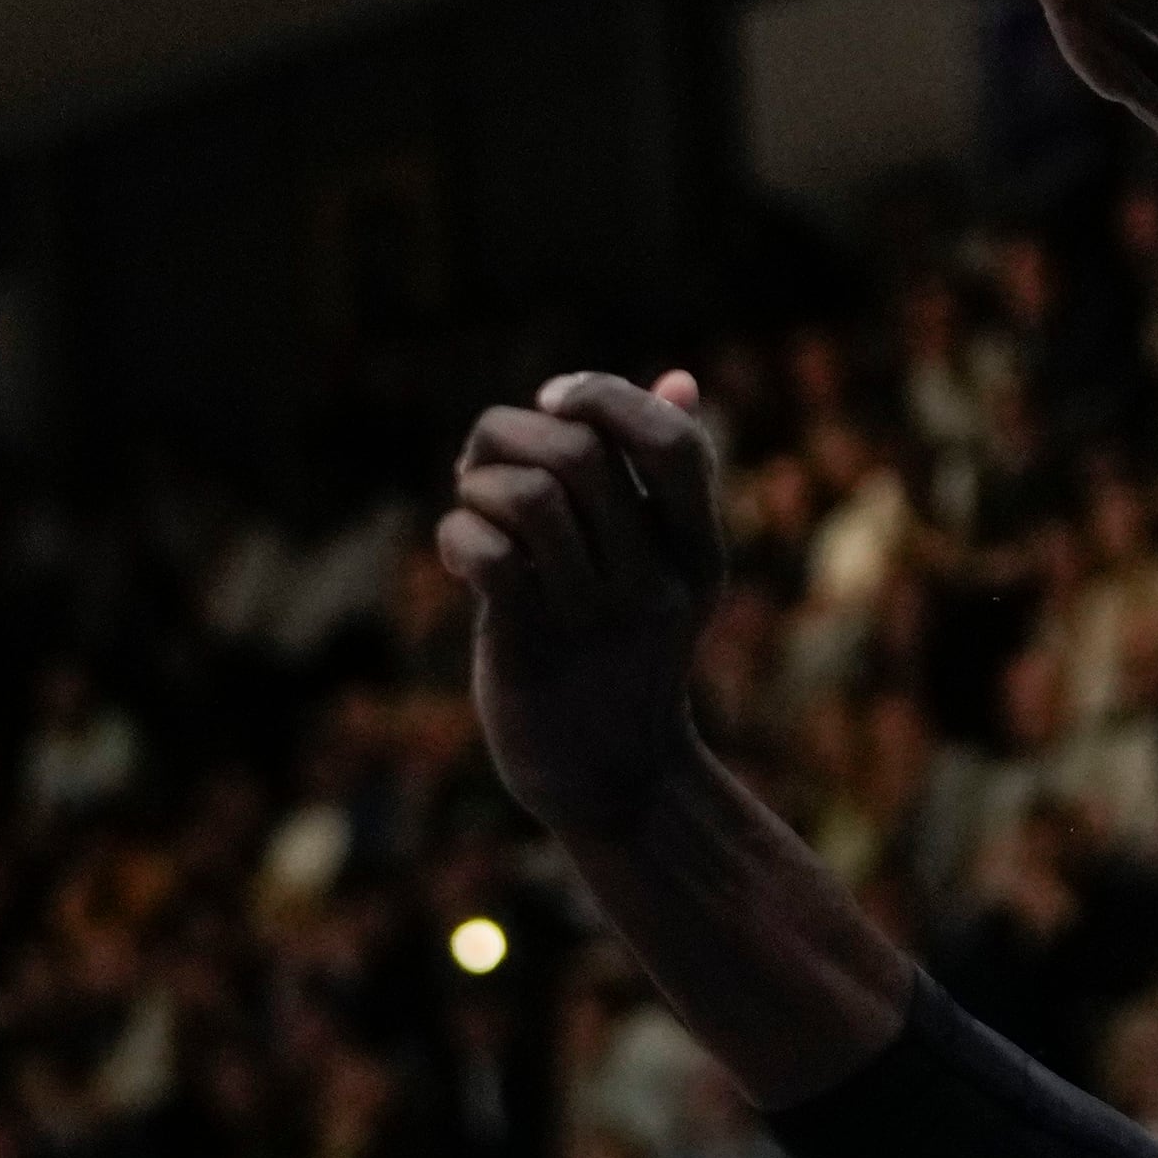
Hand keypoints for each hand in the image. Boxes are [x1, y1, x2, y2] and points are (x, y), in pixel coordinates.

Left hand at [443, 370, 724, 828]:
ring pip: (530, 499)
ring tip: (470, 502)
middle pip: (582, 455)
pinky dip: (459, 533)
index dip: (608, 396)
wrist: (612, 778)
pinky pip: (490, 555)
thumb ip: (664, 480)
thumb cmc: (627, 654)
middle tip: (485, 459)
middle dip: (512, 433)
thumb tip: (676, 379)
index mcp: (698, 552)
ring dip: (479, 482)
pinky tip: (460, 553)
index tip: (555, 399)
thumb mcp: (665, 570)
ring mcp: (594, 618)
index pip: (674, 442)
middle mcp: (655, 583)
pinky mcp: (533, 649)